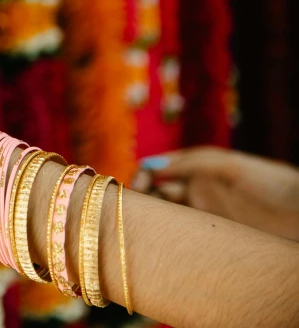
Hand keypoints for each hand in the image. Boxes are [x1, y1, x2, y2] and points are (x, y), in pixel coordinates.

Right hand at [132, 147, 298, 239]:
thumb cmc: (269, 182)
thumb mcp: (227, 165)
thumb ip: (189, 164)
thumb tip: (150, 167)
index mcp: (194, 167)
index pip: (154, 168)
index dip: (141, 175)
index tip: (136, 186)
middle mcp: (193, 189)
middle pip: (154, 193)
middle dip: (140, 199)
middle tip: (135, 210)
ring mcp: (201, 213)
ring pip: (164, 215)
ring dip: (152, 219)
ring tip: (148, 225)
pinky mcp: (209, 237)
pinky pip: (181, 237)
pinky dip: (168, 237)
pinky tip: (165, 240)